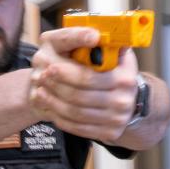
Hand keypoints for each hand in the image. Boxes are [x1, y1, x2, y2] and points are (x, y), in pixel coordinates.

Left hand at [29, 27, 139, 143]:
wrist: (128, 100)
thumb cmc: (115, 71)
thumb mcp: (116, 53)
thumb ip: (106, 43)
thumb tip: (95, 35)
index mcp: (125, 78)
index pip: (88, 78)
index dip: (66, 73)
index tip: (51, 66)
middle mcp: (123, 101)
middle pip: (79, 96)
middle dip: (56, 86)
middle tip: (41, 76)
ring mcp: (116, 120)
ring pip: (75, 113)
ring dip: (53, 102)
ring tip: (41, 90)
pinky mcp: (108, 133)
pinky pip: (78, 127)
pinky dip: (61, 118)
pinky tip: (51, 107)